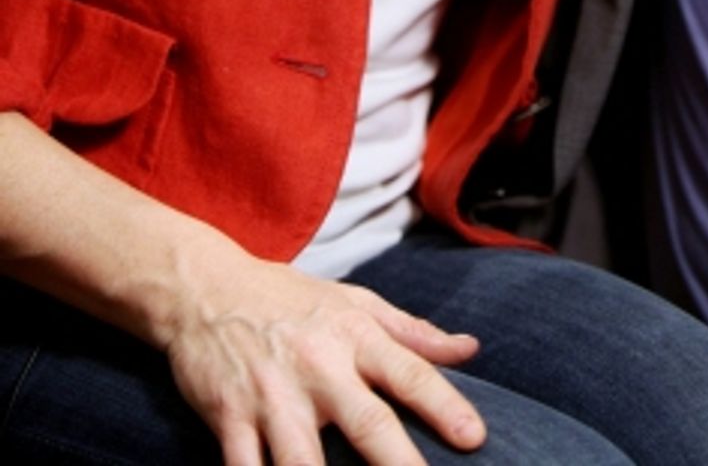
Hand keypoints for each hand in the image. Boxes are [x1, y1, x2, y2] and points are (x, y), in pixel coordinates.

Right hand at [163, 249, 485, 464]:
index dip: (444, 404)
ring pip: (303, 461)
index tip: (474, 437)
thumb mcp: (354, 302)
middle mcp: (318, 366)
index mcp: (354, 336)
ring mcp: (272, 396)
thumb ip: (412, 332)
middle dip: (398, 463)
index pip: (409, 371)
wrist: (205, 287)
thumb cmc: (289, 298)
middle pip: (366, 423)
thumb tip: (470, 349)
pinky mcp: (229, 418)